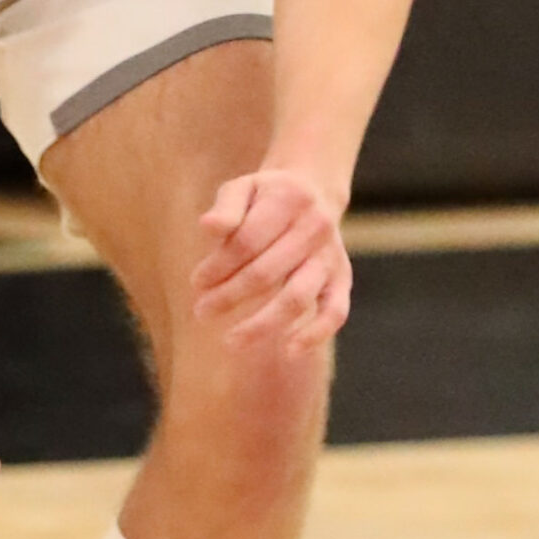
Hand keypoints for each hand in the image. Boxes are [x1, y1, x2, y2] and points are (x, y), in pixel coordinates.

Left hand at [191, 168, 350, 353]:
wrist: (312, 192)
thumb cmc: (265, 196)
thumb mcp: (242, 188)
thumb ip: (226, 207)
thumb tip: (208, 227)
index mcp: (288, 201)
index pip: (246, 242)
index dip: (218, 266)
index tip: (196, 282)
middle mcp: (315, 228)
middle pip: (267, 272)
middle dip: (229, 295)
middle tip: (200, 311)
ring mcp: (330, 255)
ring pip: (298, 297)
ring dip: (262, 323)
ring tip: (231, 341)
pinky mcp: (342, 278)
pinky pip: (335, 310)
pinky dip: (316, 333)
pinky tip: (289, 350)